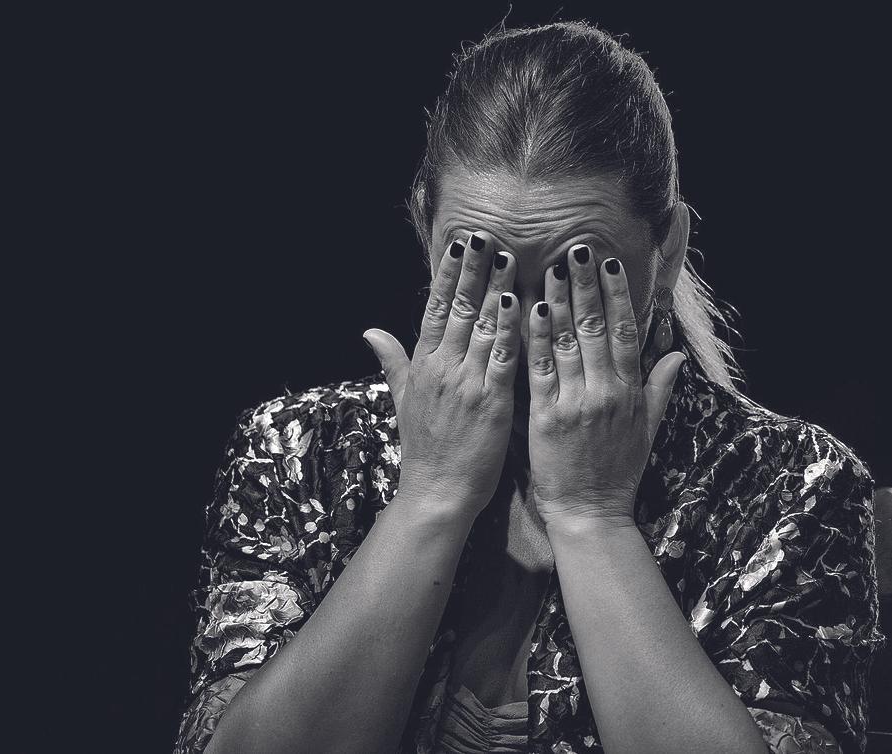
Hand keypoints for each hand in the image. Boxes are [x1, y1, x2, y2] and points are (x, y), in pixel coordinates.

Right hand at [362, 230, 520, 520]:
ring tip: (509, 257)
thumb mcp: (401, 400)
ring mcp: (466, 383)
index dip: (447, 274)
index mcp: (423, 365)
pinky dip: (513, 329)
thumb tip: (370, 330)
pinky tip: (522, 304)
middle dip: (473, 270)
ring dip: (496, 289)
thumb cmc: (425, 450)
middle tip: (486, 235)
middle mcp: (442, 368)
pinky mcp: (491, 401)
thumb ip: (392, 361)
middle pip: (459, 309)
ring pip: (483, 326)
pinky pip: (505, 357)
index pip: (435, 309)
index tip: (458, 244)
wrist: (436, 493)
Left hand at [526, 243, 686, 528]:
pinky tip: (529, 308)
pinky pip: (540, 370)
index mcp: (629, 392)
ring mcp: (576, 403)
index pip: (624, 332)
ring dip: (559, 299)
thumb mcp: (647, 431)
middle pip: (595, 327)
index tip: (608, 263)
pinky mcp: (546, 418)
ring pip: (567, 341)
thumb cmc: (618, 474)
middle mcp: (605, 392)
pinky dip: (535, 337)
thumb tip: (675, 357)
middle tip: (576, 248)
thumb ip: (659, 390)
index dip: (616, 294)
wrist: (590, 514)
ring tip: (552, 265)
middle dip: (585, 285)